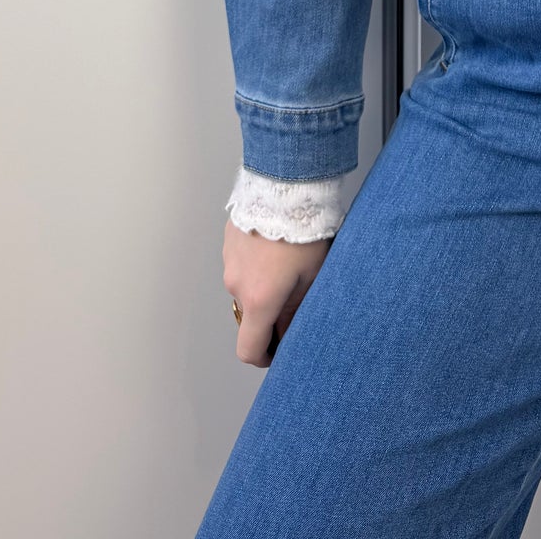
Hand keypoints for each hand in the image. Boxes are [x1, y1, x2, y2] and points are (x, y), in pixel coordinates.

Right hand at [223, 219, 331, 367]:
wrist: (285, 185)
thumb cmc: (303, 230)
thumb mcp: (312, 277)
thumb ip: (298, 310)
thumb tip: (291, 331)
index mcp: (258, 300)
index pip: (249, 349)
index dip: (265, 356)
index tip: (279, 349)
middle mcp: (236, 285)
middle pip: (249, 314)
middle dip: (270, 312)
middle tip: (295, 295)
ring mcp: (229, 261)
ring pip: (245, 286)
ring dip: (262, 284)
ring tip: (288, 262)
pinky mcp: (229, 240)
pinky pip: (241, 262)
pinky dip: (255, 263)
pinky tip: (275, 246)